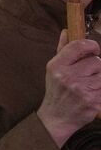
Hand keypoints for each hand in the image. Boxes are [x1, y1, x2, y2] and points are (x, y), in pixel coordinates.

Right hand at [38, 31, 100, 146]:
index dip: (91, 45)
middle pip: (96, 61)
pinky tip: (93, 93)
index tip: (94, 49)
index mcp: (57, 66)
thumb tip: (66, 31)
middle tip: (88, 74)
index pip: (79, 46)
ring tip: (90, 84)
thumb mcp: (53, 70)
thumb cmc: (56, 91)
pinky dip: (100, 89)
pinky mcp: (93, 101)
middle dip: (96, 67)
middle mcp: (68, 76)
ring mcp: (82, 89)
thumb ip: (62, 49)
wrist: (56, 118)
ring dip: (99, 78)